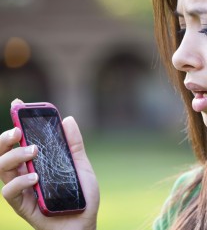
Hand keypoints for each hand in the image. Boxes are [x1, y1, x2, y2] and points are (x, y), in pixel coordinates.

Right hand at [0, 99, 99, 229]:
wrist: (84, 222)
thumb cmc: (81, 195)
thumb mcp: (80, 165)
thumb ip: (73, 144)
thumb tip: (68, 119)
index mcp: (37, 161)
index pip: (20, 140)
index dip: (16, 122)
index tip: (17, 104)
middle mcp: (25, 173)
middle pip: (3, 152)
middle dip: (5, 138)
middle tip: (17, 131)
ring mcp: (22, 189)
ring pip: (1, 169)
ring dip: (13, 156)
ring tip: (32, 151)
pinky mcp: (22, 206)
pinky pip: (10, 192)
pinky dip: (20, 182)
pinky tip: (35, 177)